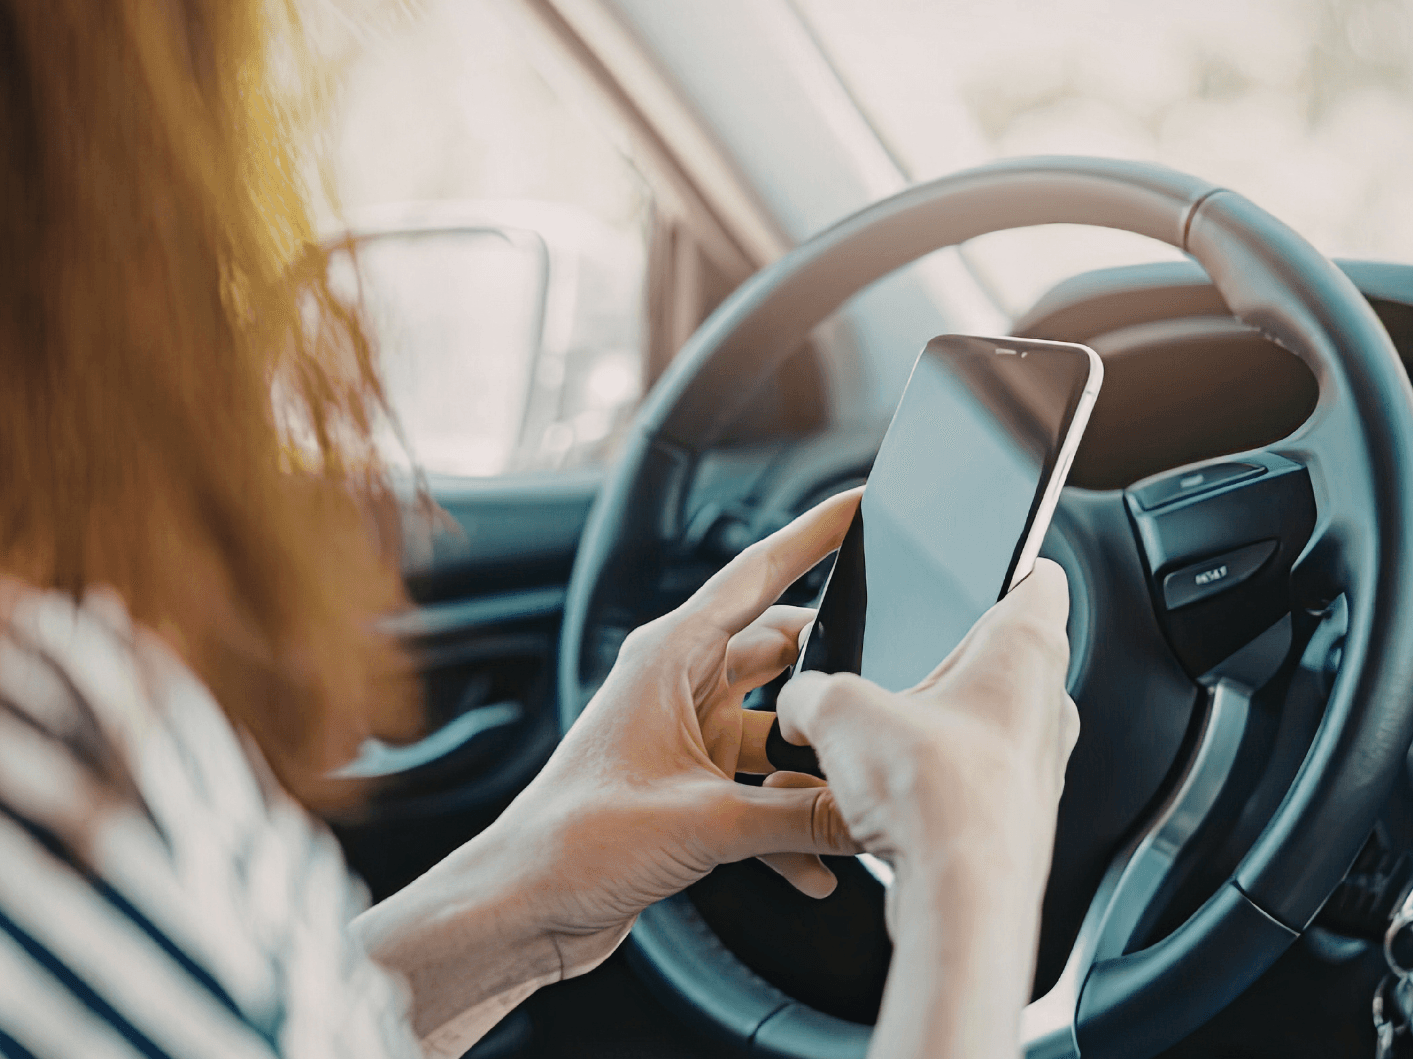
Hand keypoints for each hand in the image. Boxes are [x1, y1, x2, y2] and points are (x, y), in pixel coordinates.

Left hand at [485, 489, 866, 955]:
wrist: (522, 910)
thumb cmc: (574, 844)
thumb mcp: (706, 824)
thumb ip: (800, 815)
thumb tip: (871, 809)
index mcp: (669, 656)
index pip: (757, 573)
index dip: (814, 535)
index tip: (860, 503)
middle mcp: (678, 685)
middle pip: (783, 655)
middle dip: (835, 677)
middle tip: (890, 690)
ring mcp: (685, 737)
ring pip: (778, 730)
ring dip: (814, 767)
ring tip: (860, 792)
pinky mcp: (689, 789)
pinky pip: (761, 790)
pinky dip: (789, 824)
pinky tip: (819, 867)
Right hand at [775, 558, 1078, 1058]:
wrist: (962, 901)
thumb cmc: (938, 799)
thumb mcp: (840, 715)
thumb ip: (812, 691)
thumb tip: (800, 701)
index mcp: (1026, 648)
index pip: (1039, 575)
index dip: (1005, 557)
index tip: (977, 557)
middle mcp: (1046, 704)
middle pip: (997, 654)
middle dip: (940, 656)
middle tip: (892, 659)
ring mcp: (1036, 765)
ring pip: (981, 722)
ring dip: (931, 724)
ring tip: (873, 737)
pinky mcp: (1014, 816)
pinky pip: (968, 779)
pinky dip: (930, 781)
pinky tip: (883, 796)